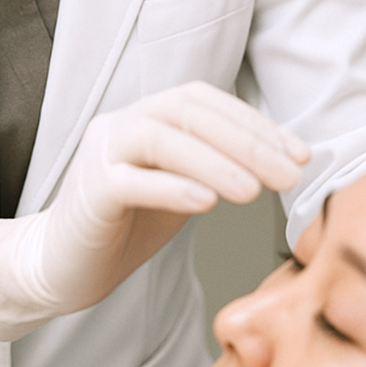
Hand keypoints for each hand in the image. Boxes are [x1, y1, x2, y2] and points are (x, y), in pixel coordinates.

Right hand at [0, 82, 309, 340]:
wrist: (66, 262)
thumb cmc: (130, 222)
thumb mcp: (183, 186)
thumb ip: (215, 166)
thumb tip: (278, 162)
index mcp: (151, 118)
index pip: (208, 104)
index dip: (257, 124)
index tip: (299, 154)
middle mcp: (124, 124)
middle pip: (188, 115)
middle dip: (246, 142)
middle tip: (289, 174)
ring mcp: (102, 155)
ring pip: (161, 141)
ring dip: (215, 162)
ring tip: (254, 193)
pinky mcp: (89, 192)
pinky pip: (130, 183)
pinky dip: (171, 189)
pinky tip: (206, 203)